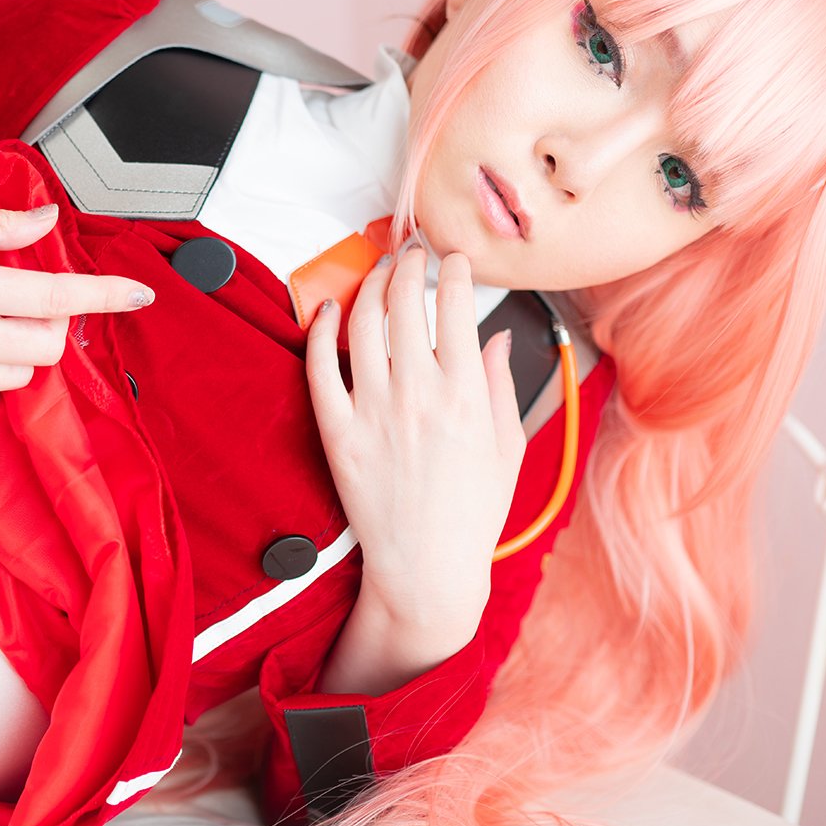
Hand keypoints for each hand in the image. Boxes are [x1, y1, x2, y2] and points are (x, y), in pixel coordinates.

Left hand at [304, 245, 525, 629]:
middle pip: (403, 303)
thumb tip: (496, 335)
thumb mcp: (506, 446)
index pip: (455, 307)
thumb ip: (498, 383)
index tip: (452, 261)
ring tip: (377, 274)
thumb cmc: (471, 512)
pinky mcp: (338, 434)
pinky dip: (322, 330)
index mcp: (465, 395)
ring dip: (369, 286)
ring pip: (361, 324)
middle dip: (407, 266)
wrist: (426, 569)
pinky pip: (320, 368)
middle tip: (410, 256)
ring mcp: (373, 413)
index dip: (452, 271)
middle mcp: (417, 396)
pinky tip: (330, 310)